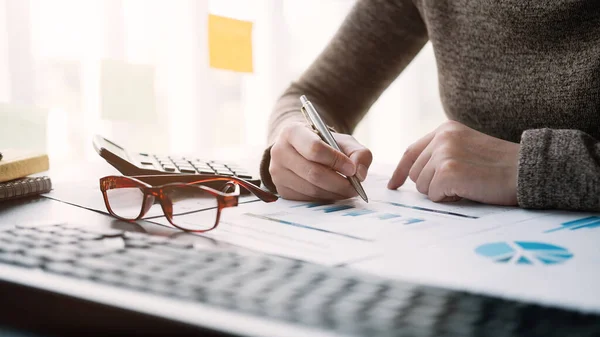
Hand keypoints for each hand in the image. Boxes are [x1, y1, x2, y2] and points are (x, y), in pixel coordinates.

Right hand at [269, 122, 372, 200]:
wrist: (301, 150)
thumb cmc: (324, 144)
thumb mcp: (343, 141)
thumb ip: (358, 153)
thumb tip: (359, 173)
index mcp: (292, 132)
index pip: (314, 149)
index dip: (336, 161)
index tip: (352, 169)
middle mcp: (279, 152)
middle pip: (313, 173)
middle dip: (339, 182)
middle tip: (355, 186)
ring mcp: (277, 173)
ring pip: (312, 189)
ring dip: (334, 193)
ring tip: (348, 190)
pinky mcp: (282, 190)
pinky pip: (307, 199)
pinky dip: (325, 198)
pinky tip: (333, 192)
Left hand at [387, 121, 519, 204]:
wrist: (527, 170)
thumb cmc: (501, 167)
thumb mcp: (468, 149)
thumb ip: (442, 154)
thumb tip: (414, 174)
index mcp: (446, 129)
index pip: (411, 152)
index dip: (401, 171)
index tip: (394, 185)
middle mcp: (442, 137)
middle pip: (415, 173)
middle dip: (433, 185)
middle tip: (462, 183)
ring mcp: (443, 153)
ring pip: (423, 186)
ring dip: (442, 192)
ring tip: (468, 184)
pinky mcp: (447, 171)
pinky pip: (434, 195)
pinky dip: (449, 198)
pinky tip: (469, 190)